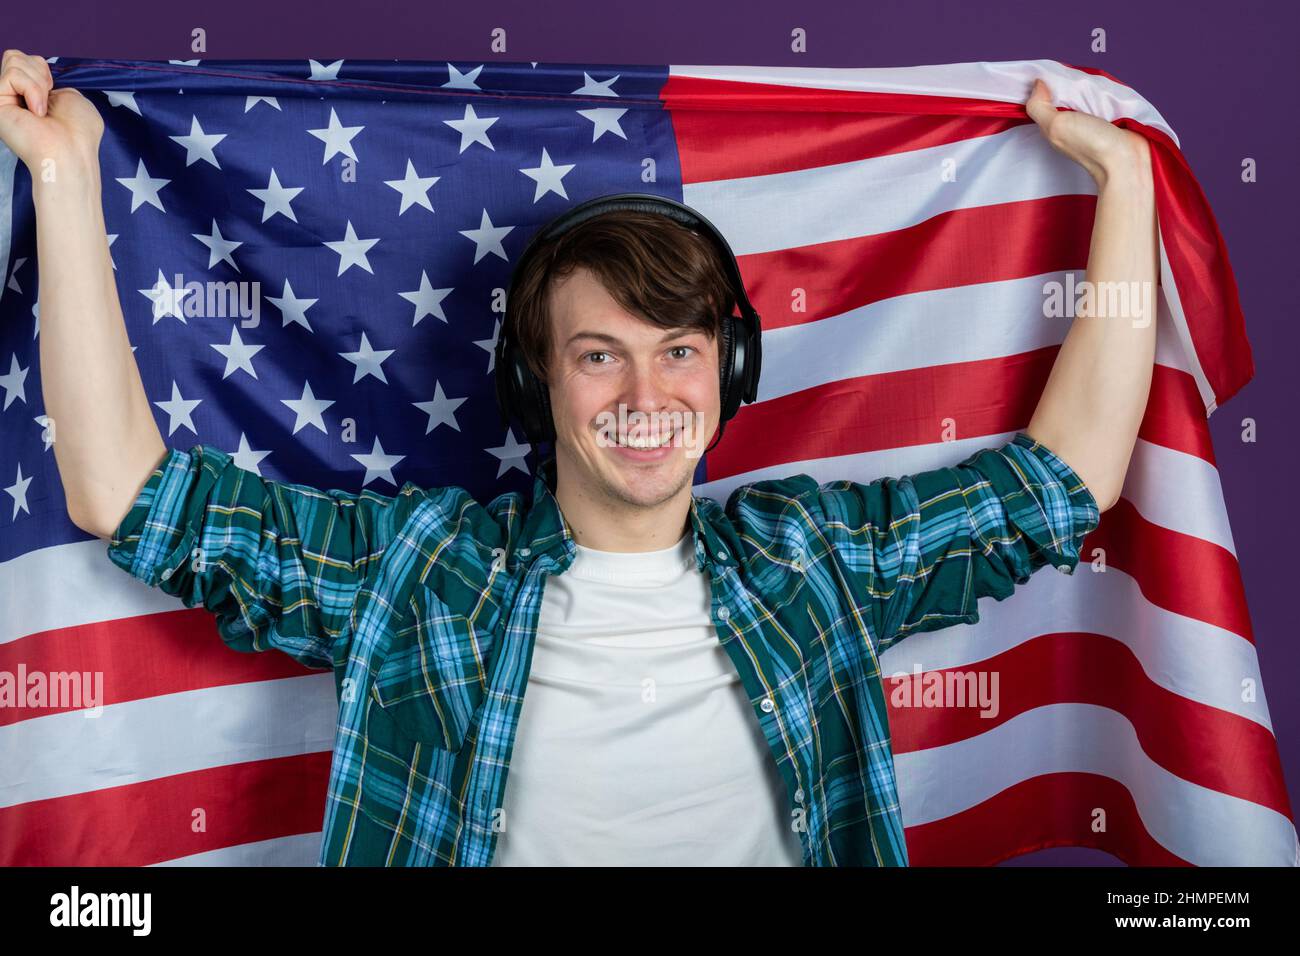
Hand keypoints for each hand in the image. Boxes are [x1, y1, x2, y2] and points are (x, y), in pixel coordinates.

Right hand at [0, 50, 103, 171]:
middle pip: (15, 56)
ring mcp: (3, 99)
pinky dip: (33, 90)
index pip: (26, 60)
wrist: (70, 154)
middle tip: (48, 100)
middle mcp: (12, 97)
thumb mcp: (72, 97)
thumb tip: (41, 79)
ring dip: (38, 83)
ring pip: (13, 59)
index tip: (54, 94)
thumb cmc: (78, 132)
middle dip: (39, 72)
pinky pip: (12, 75)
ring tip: (42, 109)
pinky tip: (37, 112)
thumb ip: (51, 83)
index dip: (44, 72)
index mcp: (29, 96)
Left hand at [1025, 78, 1149, 185]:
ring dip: (1086, 84)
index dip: (1043, 84)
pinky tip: (1104, 85)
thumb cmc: (1090, 145)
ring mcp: (1090, 121)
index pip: (1042, 100)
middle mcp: (1069, 123)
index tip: (1049, 68)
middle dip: (1066, 81)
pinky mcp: (1110, 117)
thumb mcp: (1055, 125)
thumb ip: (1040, 107)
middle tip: (1072, 69)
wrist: (1126, 160)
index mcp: (1053, 126)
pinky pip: (1102, 98)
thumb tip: (1037, 84)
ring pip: (1083, 94)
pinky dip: (1102, 91)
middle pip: (1063, 94)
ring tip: (1089, 74)